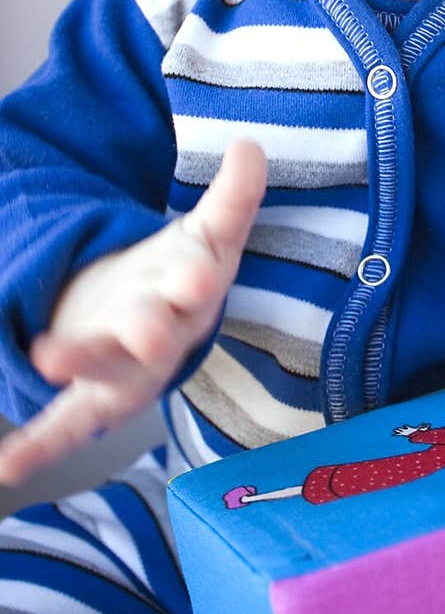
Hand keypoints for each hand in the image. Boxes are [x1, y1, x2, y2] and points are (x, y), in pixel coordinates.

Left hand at [0, 139, 266, 485]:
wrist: (158, 331)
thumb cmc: (182, 279)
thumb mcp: (207, 236)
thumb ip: (230, 198)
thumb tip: (251, 147)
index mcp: (192, 293)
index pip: (200, 281)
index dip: (197, 280)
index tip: (198, 277)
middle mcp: (163, 337)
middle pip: (157, 334)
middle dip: (149, 331)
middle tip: (142, 331)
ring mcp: (124, 371)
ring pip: (106, 371)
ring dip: (80, 363)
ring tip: (45, 357)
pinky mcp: (90, 400)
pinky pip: (64, 425)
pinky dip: (36, 446)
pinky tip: (5, 467)